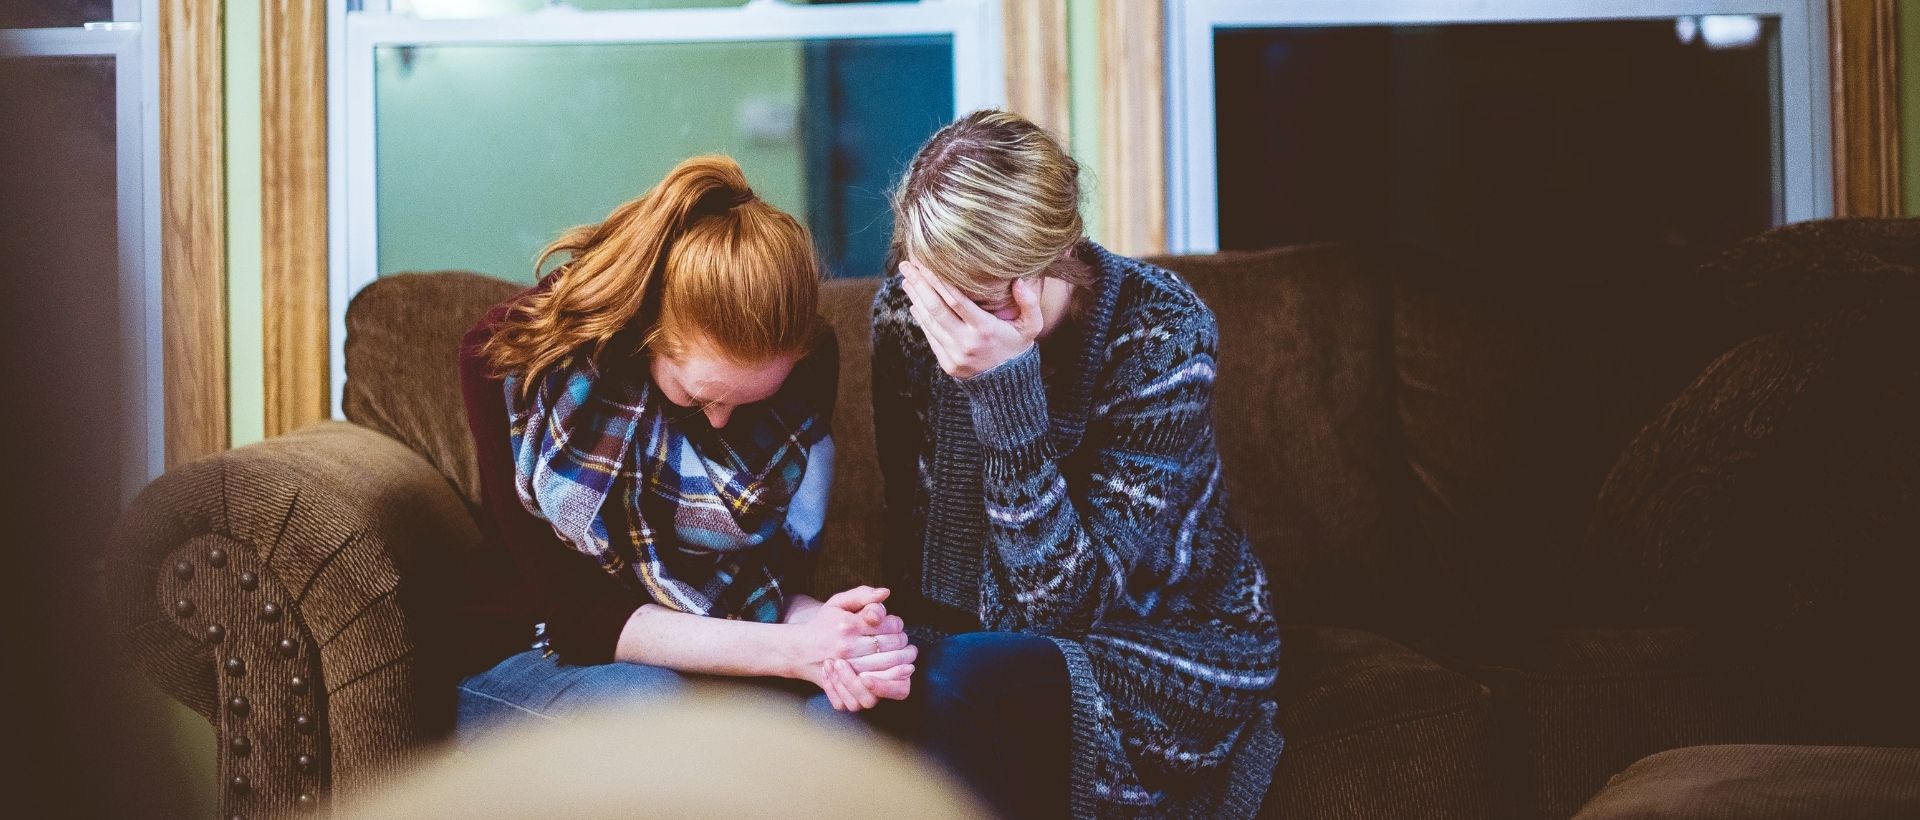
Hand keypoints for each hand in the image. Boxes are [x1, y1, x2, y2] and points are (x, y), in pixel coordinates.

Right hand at [793, 586, 916, 710]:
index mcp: (848, 625)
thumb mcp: (839, 602)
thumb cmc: (823, 623)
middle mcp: (847, 646)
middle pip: (890, 646)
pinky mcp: (845, 682)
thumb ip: (863, 595)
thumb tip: (886, 593)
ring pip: (886, 665)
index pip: (888, 625)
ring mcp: (846, 666)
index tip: (896, 625)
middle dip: (903, 643)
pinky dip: (890, 678)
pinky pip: (874, 684)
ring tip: (907, 656)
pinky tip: (896, 672)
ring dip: (902, 661)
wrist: (799, 650)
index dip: (898, 624)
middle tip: (905, 642)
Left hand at [899, 259, 1043, 379]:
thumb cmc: (1018, 348)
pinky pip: (930, 336)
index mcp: (985, 330)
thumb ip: (1030, 303)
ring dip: (916, 299)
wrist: (1008, 386)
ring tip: (907, 280)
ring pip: (929, 321)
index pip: (956, 300)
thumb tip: (1019, 281)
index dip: (939, 281)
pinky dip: (921, 318)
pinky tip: (915, 302)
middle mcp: (966, 342)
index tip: (926, 264)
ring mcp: (954, 354)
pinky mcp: (947, 363)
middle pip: (936, 308)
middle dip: (920, 285)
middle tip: (907, 266)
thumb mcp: (1031, 327)